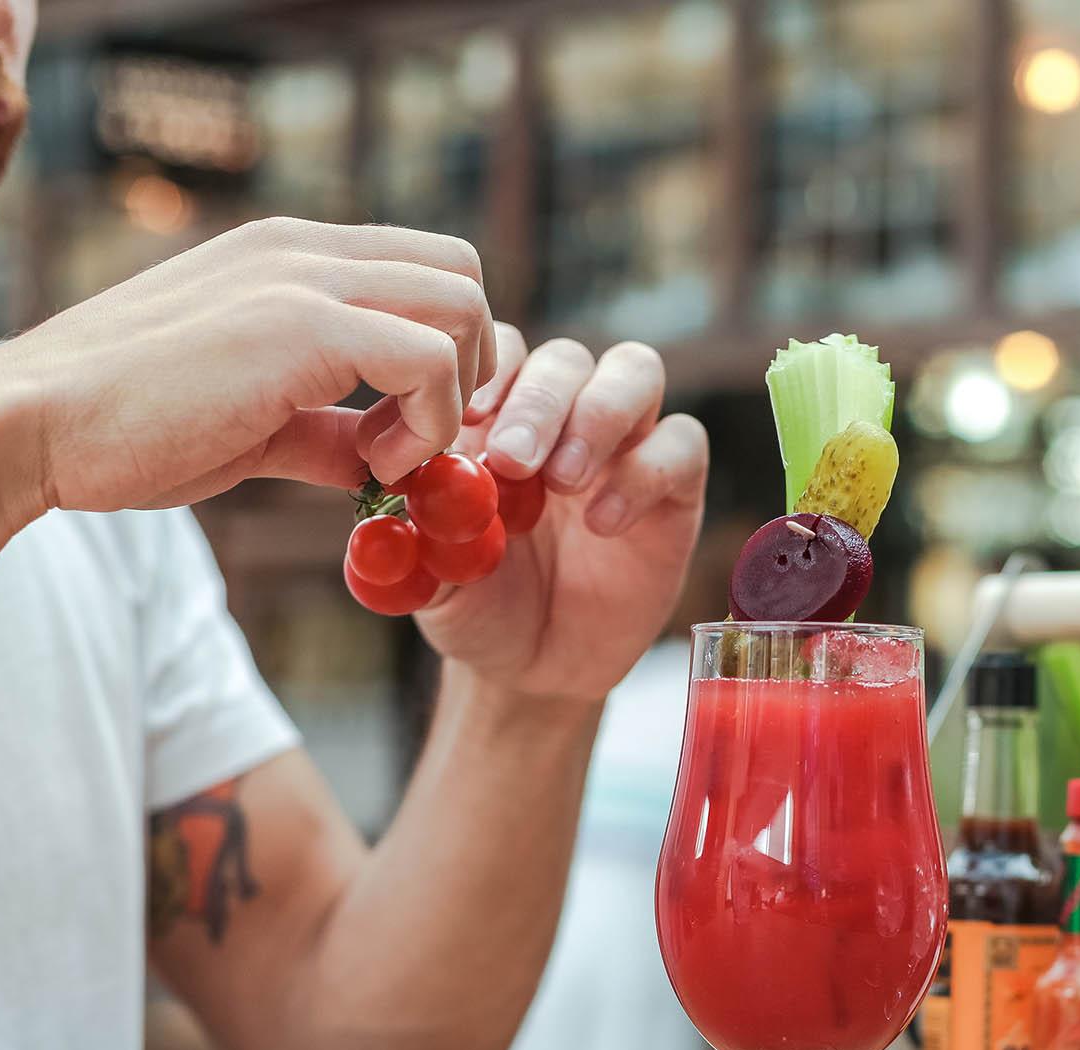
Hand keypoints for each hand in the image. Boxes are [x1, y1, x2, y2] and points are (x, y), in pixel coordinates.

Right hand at [0, 217, 496, 515]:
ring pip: (463, 306)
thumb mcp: (250, 422)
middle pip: (462, 274)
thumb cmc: (126, 428)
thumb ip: (322, 430)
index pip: (425, 267)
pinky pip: (430, 360)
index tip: (410, 426)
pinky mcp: (302, 327)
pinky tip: (373, 467)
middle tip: (419, 438)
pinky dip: (430, 425)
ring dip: (453, 397)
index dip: (446, 350)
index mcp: (288, 256)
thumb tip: (373, 459)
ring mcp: (303, 279)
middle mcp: (303, 249)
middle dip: (469, 366)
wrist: (33, 426)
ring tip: (388, 457)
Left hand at [386, 333, 707, 701]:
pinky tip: (602, 523)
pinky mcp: (675, 485)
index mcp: (499, 416)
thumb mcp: (432, 576)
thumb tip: (399, 488)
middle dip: (539, 402)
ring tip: (562, 482)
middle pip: (566, 358)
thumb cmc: (476, 606)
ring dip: (598, 415)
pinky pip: (680, 444)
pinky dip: (643, 473)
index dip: (487, 370)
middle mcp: (565, 415)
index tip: (468, 417)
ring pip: (635, 371)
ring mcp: (625, 444)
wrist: (532, 668)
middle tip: (513, 460)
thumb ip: (417, 533)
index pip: (500, 350)